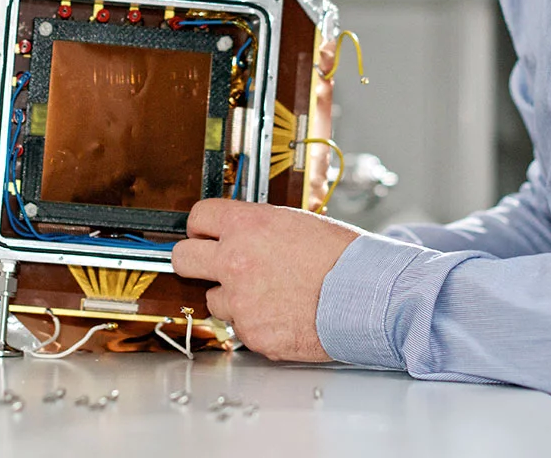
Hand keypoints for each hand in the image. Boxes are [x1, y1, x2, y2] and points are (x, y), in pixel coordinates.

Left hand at [172, 199, 361, 360]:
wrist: (368, 296)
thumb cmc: (344, 257)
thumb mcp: (297, 223)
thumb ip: (259, 228)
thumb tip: (242, 234)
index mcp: (246, 226)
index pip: (198, 217)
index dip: (202, 227)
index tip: (205, 233)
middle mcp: (235, 261)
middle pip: (182, 258)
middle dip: (193, 260)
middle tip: (210, 264)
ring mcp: (240, 301)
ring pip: (213, 299)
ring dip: (232, 297)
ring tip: (268, 294)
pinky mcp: (252, 334)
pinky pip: (240, 327)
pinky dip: (256, 324)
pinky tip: (282, 315)